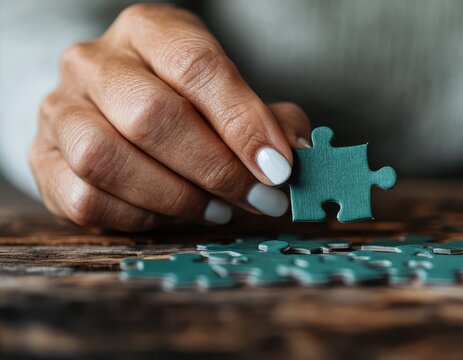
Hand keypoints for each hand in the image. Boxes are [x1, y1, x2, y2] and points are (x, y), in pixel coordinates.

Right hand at [30, 4, 310, 230]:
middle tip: (258, 198)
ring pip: (107, 158)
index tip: (277, 166)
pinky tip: (172, 215)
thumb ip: (266, 119)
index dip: (242, 120)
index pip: (196, 65)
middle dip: (216, 169)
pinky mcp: (44, 158)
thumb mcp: (230, 95)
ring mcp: (61, 109)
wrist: (114, 110)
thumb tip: (296, 153)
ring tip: (219, 209)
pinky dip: (138, 216)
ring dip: (176, 197)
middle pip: (152, 116)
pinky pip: (85, 197)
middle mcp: (95, 62)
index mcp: (150, 31)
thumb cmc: (185, 103)